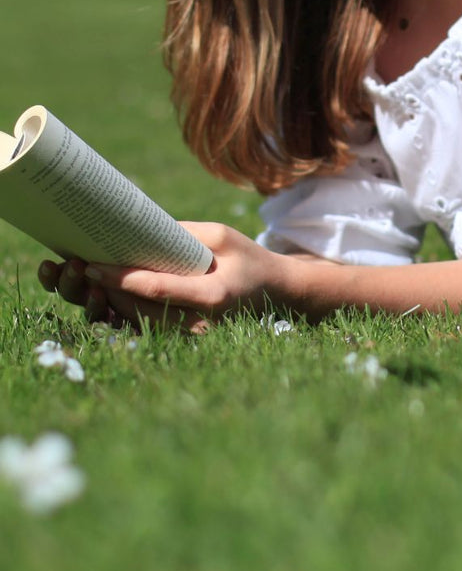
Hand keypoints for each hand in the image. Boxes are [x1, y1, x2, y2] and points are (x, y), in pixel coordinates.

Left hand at [38, 223, 289, 333]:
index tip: (93, 264)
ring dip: (108, 300)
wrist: (273, 292)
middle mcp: (199, 323)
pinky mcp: (183, 337)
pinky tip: (105, 291)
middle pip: (139, 308)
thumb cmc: (248, 259)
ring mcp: (191, 335)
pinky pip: (145, 325)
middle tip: (79, 266)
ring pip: (137, 320)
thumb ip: (183, 236)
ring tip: (87, 276)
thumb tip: (138, 233)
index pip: (157, 289)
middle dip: (105, 288)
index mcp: (212, 296)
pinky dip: (122, 308)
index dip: (121, 278)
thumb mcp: (223, 236)